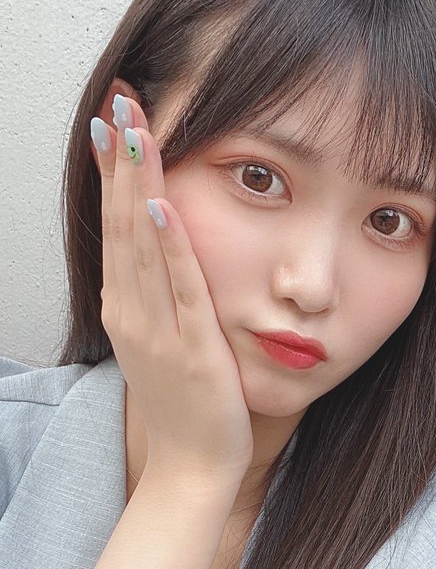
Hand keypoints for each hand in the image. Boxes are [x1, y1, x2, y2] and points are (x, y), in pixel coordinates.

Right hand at [92, 96, 252, 486]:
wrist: (191, 468)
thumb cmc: (186, 406)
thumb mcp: (163, 341)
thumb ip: (160, 297)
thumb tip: (162, 254)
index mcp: (125, 307)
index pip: (116, 226)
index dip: (113, 171)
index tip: (111, 120)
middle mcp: (131, 312)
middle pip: (121, 223)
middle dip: (120, 160)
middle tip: (118, 101)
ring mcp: (157, 330)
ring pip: (143, 246)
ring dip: (139, 185)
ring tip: (135, 130)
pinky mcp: (191, 348)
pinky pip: (180, 289)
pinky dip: (171, 246)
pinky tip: (165, 205)